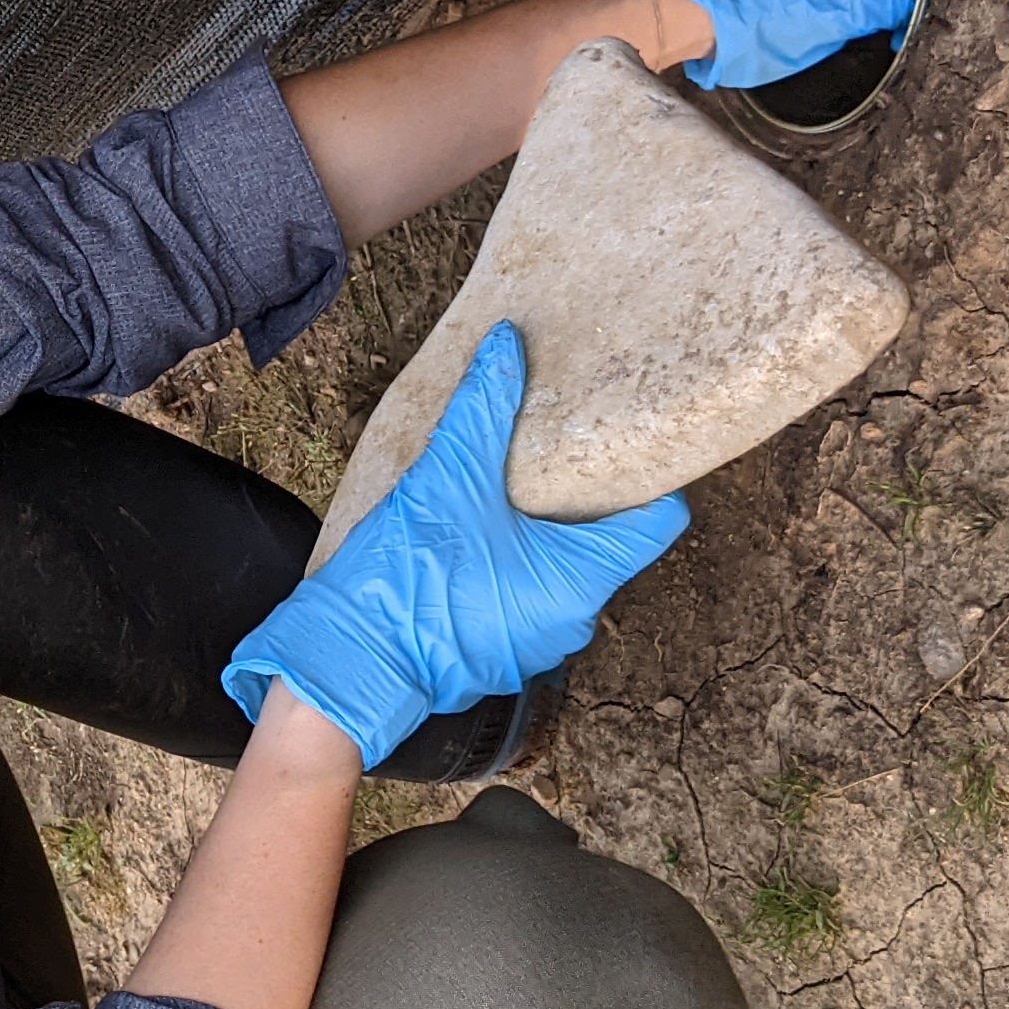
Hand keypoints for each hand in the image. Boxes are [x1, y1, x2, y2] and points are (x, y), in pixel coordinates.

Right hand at [220, 322, 687, 765]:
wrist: (349, 662)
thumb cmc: (406, 581)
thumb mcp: (447, 480)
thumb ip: (483, 410)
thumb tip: (507, 345)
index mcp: (581, 578)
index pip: (659, 522)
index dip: (647, 477)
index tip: (621, 445)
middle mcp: (575, 620)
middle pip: (608, 545)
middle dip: (583, 503)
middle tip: (550, 458)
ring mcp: (540, 647)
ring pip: (564, 575)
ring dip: (541, 541)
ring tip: (504, 501)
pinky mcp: (504, 659)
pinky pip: (527, 604)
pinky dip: (512, 574)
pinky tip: (473, 549)